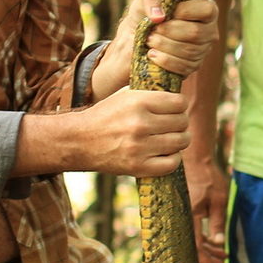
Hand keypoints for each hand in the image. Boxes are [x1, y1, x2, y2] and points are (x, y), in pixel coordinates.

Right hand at [69, 87, 191, 176]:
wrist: (79, 141)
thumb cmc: (105, 116)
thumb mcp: (125, 96)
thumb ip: (150, 95)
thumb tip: (179, 98)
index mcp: (138, 102)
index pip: (180, 103)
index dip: (179, 106)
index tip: (174, 110)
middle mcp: (140, 124)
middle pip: (182, 122)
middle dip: (180, 123)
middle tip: (171, 126)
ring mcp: (140, 147)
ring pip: (181, 142)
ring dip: (179, 140)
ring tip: (170, 139)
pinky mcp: (138, 167)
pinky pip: (172, 163)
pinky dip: (173, 158)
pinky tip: (164, 153)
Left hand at [91, 0, 219, 99]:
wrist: (135, 35)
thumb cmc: (146, 11)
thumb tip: (158, 17)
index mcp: (205, 8)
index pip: (207, 10)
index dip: (185, 11)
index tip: (165, 14)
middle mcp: (209, 29)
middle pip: (196, 33)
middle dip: (170, 31)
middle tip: (153, 30)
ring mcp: (203, 49)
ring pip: (189, 51)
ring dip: (165, 46)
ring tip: (149, 40)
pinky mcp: (194, 66)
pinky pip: (184, 67)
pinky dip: (165, 61)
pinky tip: (152, 54)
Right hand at [183, 153, 229, 262]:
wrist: (193, 159)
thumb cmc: (208, 177)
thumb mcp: (219, 199)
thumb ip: (218, 222)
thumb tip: (218, 244)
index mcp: (189, 216)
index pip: (195, 245)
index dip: (204, 260)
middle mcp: (181, 218)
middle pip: (192, 246)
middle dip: (207, 258)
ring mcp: (179, 215)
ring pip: (191, 239)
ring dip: (206, 248)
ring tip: (222, 254)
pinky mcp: (181, 212)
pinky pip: (189, 230)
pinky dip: (201, 238)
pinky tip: (213, 242)